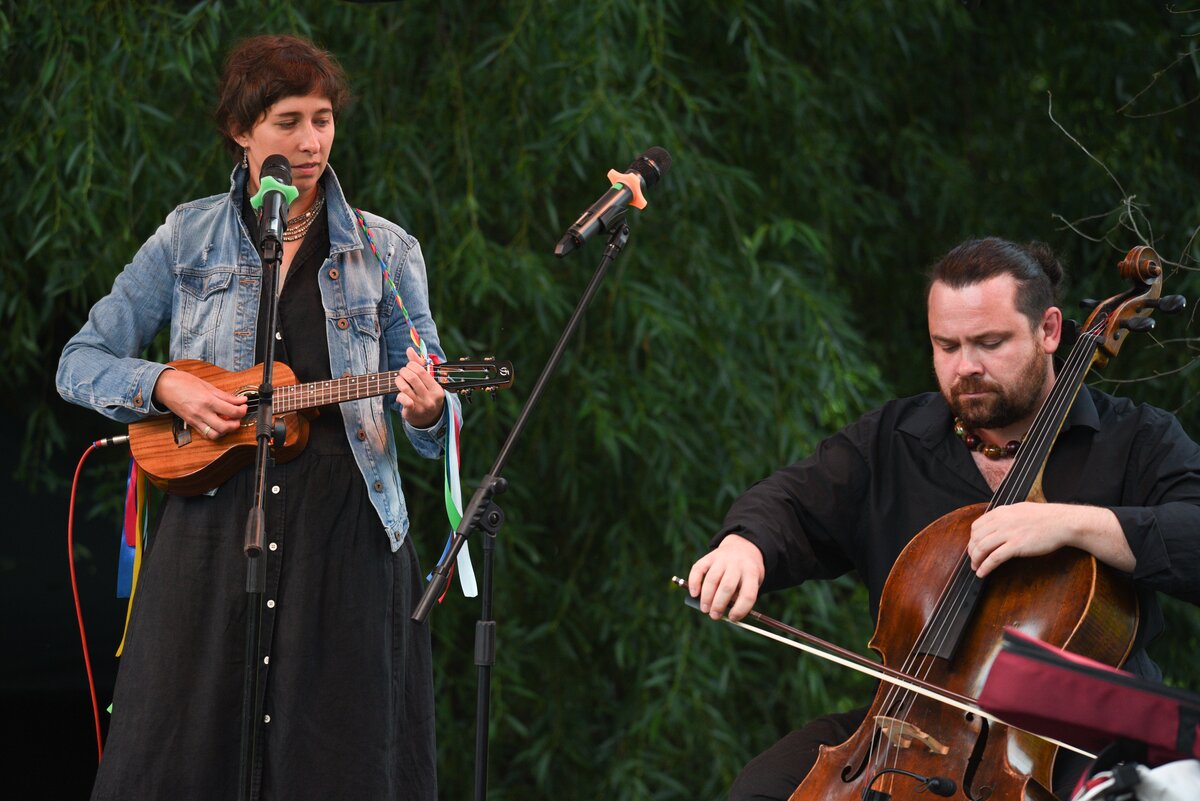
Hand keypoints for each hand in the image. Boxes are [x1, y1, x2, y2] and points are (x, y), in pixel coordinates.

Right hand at [152, 369, 246, 439]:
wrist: (164, 386)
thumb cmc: (183, 382)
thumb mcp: (207, 385)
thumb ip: (225, 395)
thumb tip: (240, 400)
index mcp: (207, 401)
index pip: (231, 411)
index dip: (242, 410)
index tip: (244, 406)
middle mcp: (201, 413)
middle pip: (225, 427)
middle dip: (236, 423)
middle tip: (239, 416)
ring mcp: (195, 420)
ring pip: (215, 434)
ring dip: (225, 431)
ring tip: (229, 422)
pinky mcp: (191, 424)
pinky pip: (205, 434)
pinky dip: (215, 432)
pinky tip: (218, 424)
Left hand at [394, 346, 445, 428]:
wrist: (429, 420)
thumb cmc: (427, 396)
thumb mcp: (427, 381)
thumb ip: (419, 364)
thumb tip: (409, 349)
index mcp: (437, 388)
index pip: (422, 371)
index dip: (411, 365)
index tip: (408, 367)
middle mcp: (431, 397)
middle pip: (413, 378)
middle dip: (403, 372)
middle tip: (402, 372)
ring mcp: (422, 406)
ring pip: (405, 388)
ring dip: (398, 381)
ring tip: (398, 380)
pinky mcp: (413, 412)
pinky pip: (403, 400)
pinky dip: (399, 395)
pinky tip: (400, 395)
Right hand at [686, 534, 765, 621]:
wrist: (743, 547)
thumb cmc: (747, 573)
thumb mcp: (753, 583)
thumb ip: (740, 596)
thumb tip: (723, 612)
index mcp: (752, 573)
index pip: (748, 594)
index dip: (740, 609)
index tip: (732, 618)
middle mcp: (737, 564)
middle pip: (727, 587)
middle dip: (719, 605)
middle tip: (714, 616)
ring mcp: (722, 558)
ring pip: (712, 579)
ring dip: (706, 597)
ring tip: (704, 609)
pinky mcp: (709, 556)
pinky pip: (698, 569)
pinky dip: (694, 582)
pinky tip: (694, 594)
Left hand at [968, 502, 1130, 576]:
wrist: (1063, 522)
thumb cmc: (1046, 517)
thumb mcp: (1020, 510)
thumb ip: (1005, 516)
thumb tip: (995, 523)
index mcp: (1001, 512)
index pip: (977, 526)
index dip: (972, 539)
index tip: (974, 547)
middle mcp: (1001, 521)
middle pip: (976, 538)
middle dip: (971, 551)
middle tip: (973, 560)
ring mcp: (1008, 533)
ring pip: (981, 548)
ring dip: (976, 560)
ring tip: (976, 568)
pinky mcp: (1016, 546)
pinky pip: (994, 558)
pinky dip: (985, 567)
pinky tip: (983, 573)